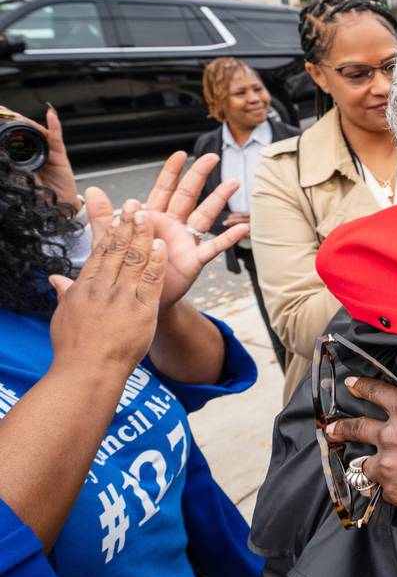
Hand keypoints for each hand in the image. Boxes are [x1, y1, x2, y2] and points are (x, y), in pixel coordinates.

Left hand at [9, 107, 78, 210]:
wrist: (58, 209)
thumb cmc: (40, 198)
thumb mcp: (18, 182)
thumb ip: (12, 170)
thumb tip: (4, 161)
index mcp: (23, 161)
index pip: (14, 142)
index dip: (7, 131)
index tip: (0, 119)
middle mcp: (36, 154)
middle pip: (26, 134)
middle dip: (15, 122)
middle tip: (5, 113)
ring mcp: (48, 153)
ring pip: (38, 133)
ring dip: (28, 123)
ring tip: (17, 116)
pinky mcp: (59, 155)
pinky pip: (56, 138)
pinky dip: (55, 126)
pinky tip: (51, 115)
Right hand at [48, 199, 165, 375]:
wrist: (88, 372)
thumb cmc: (75, 348)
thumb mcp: (63, 316)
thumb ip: (64, 292)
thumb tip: (55, 278)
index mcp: (84, 287)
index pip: (100, 252)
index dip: (111, 231)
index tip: (118, 214)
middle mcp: (102, 288)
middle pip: (118, 250)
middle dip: (128, 224)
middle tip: (137, 205)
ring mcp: (122, 298)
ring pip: (135, 260)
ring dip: (144, 236)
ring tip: (151, 216)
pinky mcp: (141, 310)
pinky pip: (151, 280)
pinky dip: (156, 262)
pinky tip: (162, 246)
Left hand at [87, 152, 247, 309]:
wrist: (134, 300)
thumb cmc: (124, 270)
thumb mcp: (109, 240)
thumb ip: (103, 216)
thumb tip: (91, 190)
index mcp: (152, 218)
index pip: (164, 189)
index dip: (171, 172)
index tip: (180, 155)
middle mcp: (172, 226)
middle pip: (188, 195)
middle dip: (199, 175)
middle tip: (212, 157)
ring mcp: (185, 242)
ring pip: (205, 215)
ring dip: (219, 198)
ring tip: (233, 183)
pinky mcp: (193, 261)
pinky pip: (213, 247)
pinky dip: (228, 238)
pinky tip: (241, 228)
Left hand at [325, 377, 396, 543]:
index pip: (378, 393)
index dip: (362, 387)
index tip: (350, 384)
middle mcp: (393, 437)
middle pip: (357, 429)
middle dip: (342, 428)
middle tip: (330, 428)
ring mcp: (391, 469)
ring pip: (366, 467)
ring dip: (370, 466)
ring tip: (368, 469)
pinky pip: (384, 490)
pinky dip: (390, 488)